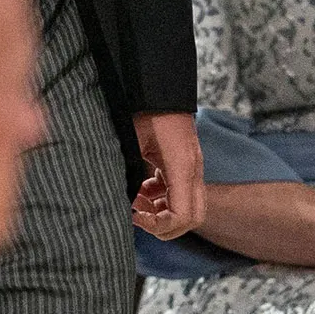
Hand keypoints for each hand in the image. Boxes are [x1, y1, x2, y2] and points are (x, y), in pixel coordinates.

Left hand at [131, 112, 204, 238]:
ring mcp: (192, 167)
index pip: (182, 215)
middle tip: (138, 217)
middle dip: (165, 226)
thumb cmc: (144, 110)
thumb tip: (121, 200)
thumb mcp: (132, 141)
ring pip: (188, 206)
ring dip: (163, 211)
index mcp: (182, 167)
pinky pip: (180, 191)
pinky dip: (163, 198)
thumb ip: (130, 173)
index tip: (135, 217)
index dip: (159, 225)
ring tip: (135, 201)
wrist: (159, 87)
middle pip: (193, 218)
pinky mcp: (186, 162)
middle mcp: (193, 170)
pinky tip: (141, 189)